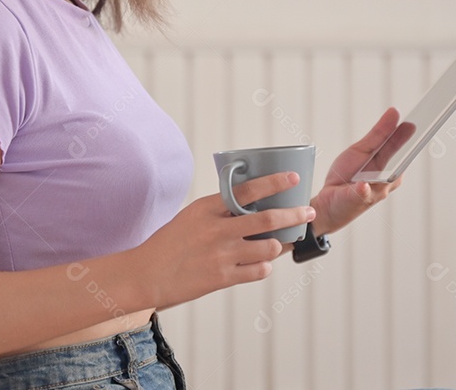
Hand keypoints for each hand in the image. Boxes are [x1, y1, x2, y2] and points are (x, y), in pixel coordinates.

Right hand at [134, 172, 314, 309]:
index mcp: (208, 208)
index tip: (293, 177)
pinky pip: (259, 271)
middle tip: (308, 211)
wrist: (147, 274)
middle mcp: (217, 230)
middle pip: (267, 219)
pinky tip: (259, 264)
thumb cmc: (170, 243)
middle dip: (293, 214)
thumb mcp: (191, 216)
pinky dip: (265, 266)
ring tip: (277, 244)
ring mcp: (222, 255)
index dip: (274, 182)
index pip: (248, 190)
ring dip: (278, 245)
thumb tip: (251, 203)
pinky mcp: (223, 278)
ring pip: (268, 248)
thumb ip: (219, 209)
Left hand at [309, 107, 410, 236]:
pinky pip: (362, 194)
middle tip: (413, 125)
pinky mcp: (358, 201)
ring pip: (384, 179)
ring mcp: (375, 192)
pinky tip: (363, 184)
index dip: (413, 132)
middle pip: (397, 160)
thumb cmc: (348, 175)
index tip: (426, 115)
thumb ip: (379, 133)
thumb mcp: (361, 149)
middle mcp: (389, 180)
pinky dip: (363, 190)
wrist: (329, 202)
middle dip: (406, 144)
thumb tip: (395, 111)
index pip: (405, 147)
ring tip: (390, 150)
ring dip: (388, 168)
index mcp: (391, 166)